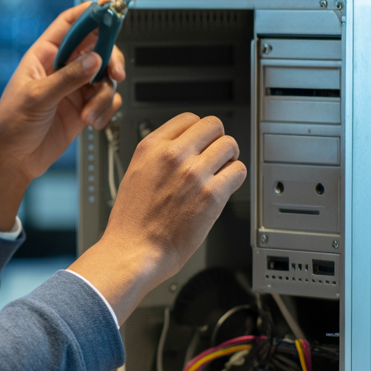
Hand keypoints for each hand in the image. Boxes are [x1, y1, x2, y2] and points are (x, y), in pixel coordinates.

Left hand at [0, 1, 125, 230]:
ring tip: (89, 115)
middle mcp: (61, 68)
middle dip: (110, 59)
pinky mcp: (84, 108)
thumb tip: (94, 59)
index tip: (112, 3)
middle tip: (115, 73)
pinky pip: (107, 101)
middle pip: (96, 48)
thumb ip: (68, 78)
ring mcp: (75, 89)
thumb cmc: (12, 126)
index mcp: (44, 56)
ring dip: (103, 97)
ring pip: (105, 78)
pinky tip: (92, 123)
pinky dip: (106, 111)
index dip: (91, 11)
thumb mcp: (38, 98)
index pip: (70, 24)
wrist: (13, 161)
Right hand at [70, 113, 247, 322]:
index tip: (202, 142)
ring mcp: (193, 173)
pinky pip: (238, 172)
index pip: (188, 119)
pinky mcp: (211, 195)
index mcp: (151, 147)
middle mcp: (173, 155)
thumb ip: (158, 157)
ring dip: (229, 158)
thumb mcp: (135, 174)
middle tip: (216, 155)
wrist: (133, 252)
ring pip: (229, 146)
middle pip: (213, 126)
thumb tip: (183, 148)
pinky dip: (235, 178)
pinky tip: (224, 188)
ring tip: (222, 172)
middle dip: (217, 140)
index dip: (199, 131)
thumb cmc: (131, 223)